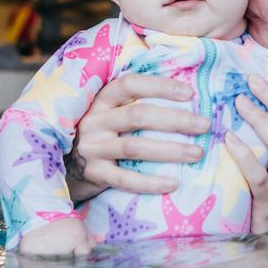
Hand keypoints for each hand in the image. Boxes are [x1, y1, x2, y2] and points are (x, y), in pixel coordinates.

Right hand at [64, 74, 204, 202]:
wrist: (63, 165)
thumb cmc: (100, 133)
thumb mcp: (110, 112)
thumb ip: (134, 102)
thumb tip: (186, 94)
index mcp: (100, 100)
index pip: (130, 84)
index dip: (160, 86)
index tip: (190, 92)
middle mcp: (94, 121)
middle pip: (137, 115)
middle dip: (175, 119)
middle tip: (204, 125)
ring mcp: (92, 148)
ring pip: (134, 147)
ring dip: (169, 150)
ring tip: (197, 153)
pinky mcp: (93, 174)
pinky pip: (124, 179)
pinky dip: (150, 182)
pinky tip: (174, 183)